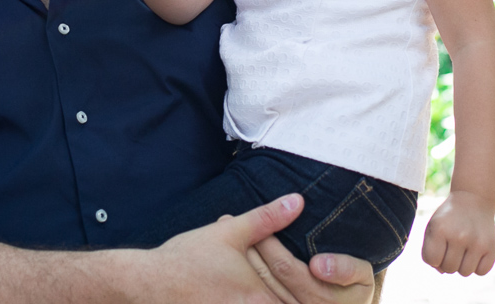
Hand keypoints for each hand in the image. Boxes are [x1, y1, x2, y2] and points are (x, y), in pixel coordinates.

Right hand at [131, 195, 374, 303]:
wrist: (151, 283)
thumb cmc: (189, 257)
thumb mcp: (229, 231)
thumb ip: (268, 218)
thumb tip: (298, 200)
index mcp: (262, 298)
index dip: (321, 300)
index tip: (343, 299)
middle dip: (309, 302)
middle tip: (338, 300)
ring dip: (289, 302)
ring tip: (301, 297)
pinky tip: (272, 298)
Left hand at [421, 191, 494, 275]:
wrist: (473, 200)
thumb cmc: (449, 218)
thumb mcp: (433, 227)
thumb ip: (429, 251)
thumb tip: (441, 272)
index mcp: (440, 229)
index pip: (432, 260)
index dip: (433, 257)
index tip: (438, 246)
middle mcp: (459, 236)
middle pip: (449, 269)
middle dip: (447, 261)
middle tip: (452, 246)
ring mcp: (477, 242)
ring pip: (465, 273)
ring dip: (462, 265)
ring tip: (463, 249)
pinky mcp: (492, 248)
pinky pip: (481, 272)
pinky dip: (477, 266)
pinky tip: (475, 252)